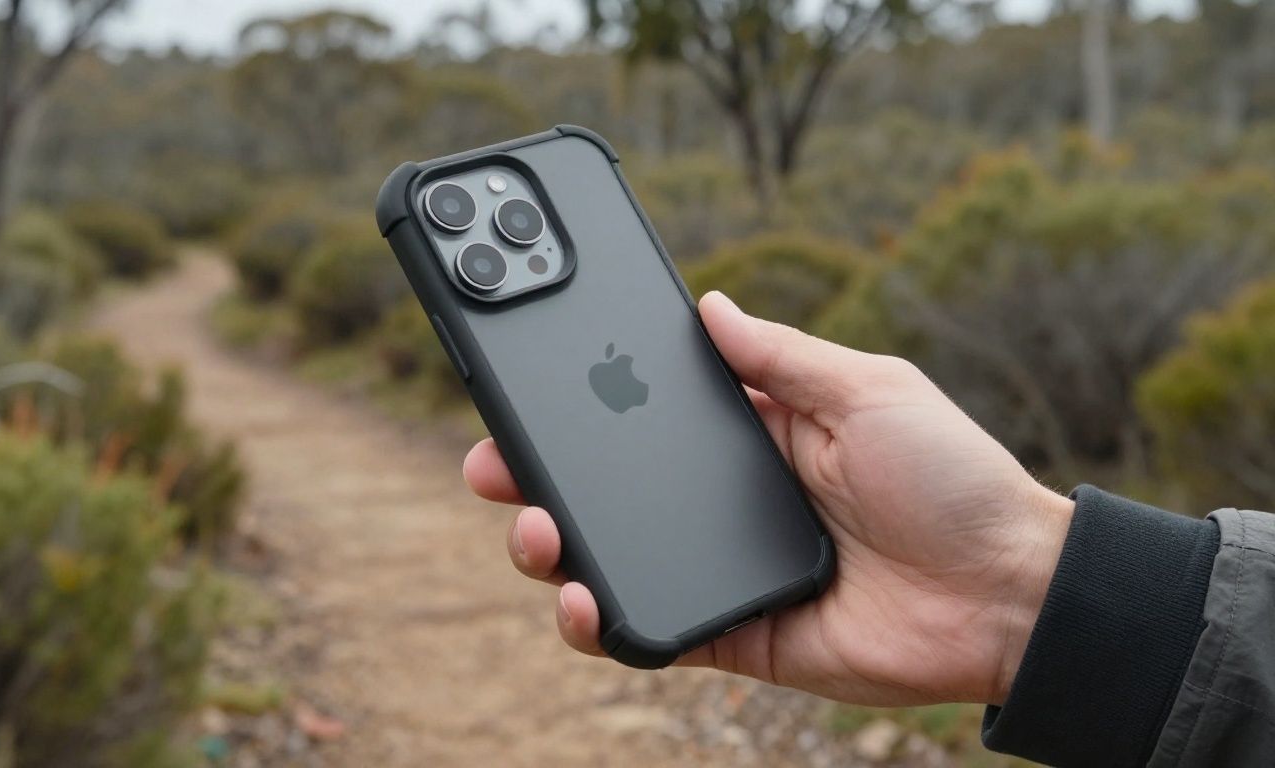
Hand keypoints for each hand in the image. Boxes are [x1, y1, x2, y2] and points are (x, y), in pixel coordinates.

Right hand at [463, 291, 1072, 706]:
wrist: (1008, 592)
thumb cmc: (953, 478)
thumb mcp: (868, 387)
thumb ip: (781, 355)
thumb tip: (709, 306)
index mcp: (758, 436)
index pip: (649, 417)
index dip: (586, 406)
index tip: (528, 392)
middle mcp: (729, 502)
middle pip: (614, 490)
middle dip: (540, 478)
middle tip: (492, 466)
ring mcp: (726, 570)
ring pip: (615, 559)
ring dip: (554, 548)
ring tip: (533, 532)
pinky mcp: (735, 635)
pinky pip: (652, 631)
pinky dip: (602, 622)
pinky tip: (580, 598)